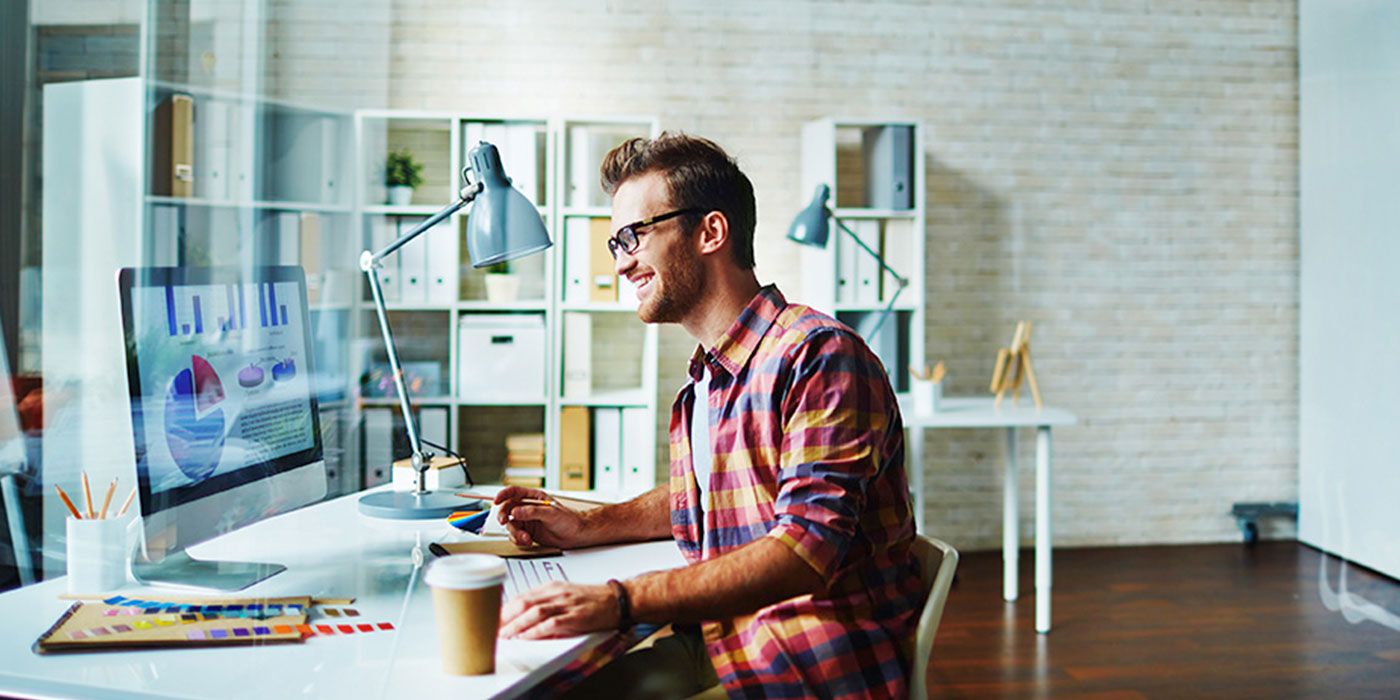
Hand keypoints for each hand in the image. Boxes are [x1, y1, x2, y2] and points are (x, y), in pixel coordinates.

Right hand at [494, 487, 591, 548]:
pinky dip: (518, 539)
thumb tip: (515, 511)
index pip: (514, 492)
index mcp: (534, 497)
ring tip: (526, 538)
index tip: (496, 501)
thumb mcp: (550, 513)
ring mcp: (527, 521)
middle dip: (504, 516)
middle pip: (507, 509)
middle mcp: (528, 508)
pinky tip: (527, 541)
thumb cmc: (568, 520)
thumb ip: (532, 512)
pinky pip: (515, 535)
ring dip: (515, 532)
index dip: (503, 494)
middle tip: (505, 522)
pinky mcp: (527, 532)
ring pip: (511, 525)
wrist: (576, 535)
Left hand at [499, 581, 617, 638]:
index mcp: (552, 587)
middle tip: (493, 628)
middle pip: (523, 602)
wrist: (618, 599)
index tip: (493, 618)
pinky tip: (526, 637)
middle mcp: (556, 593)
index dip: (505, 608)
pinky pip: (550, 624)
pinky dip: (535, 631)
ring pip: (534, 611)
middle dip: (505, 616)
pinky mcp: (575, 617)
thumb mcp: (565, 596)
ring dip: (516, 624)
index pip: (522, 596)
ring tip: (505, 634)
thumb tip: (525, 620)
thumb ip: (546, 605)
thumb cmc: (593, 600)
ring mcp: (566, 604)